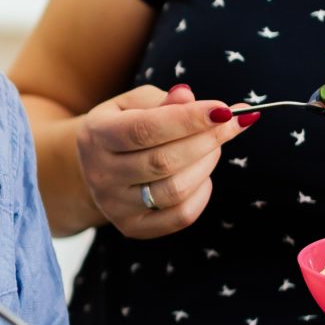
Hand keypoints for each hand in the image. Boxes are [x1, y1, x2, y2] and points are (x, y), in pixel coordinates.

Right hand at [75, 82, 254, 238]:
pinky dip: (202, 194)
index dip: (188, 119)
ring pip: (175, 190)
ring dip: (206, 165)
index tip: (224, 109)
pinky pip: (180, 217)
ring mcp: (115, 205)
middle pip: (163, 161)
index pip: (144, 129)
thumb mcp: (133, 103)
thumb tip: (188, 98)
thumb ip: (162, 100)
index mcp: (98, 135)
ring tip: (213, 147)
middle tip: (230, 124)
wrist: (93, 167)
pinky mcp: (133, 227)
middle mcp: (102, 174)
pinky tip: (202, 175)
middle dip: (207, 140)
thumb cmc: (123, 126)